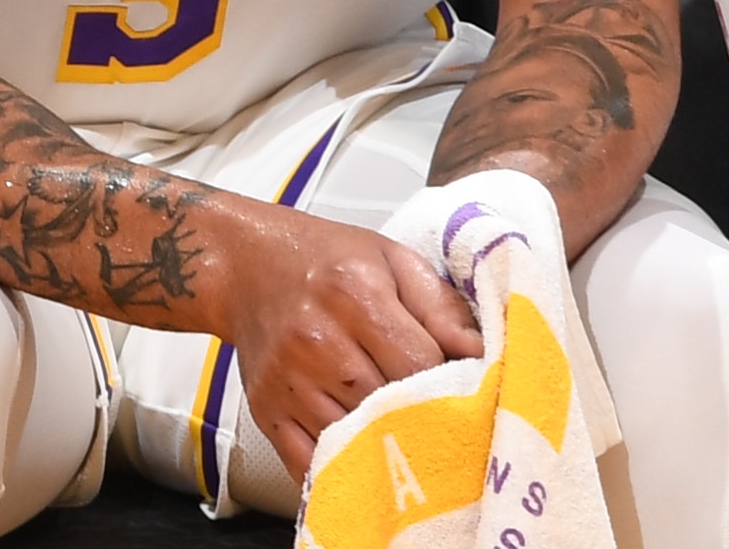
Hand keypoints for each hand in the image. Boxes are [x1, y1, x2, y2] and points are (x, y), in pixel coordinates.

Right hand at [214, 201, 479, 480]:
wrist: (244, 263)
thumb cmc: (327, 260)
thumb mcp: (391, 260)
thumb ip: (441, 305)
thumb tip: (484, 353)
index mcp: (353, 294)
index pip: (423, 363)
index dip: (451, 378)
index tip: (463, 384)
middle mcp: (316, 339)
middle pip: (392, 406)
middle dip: (423, 415)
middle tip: (440, 415)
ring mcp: (287, 380)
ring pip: (357, 440)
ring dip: (387, 444)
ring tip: (405, 432)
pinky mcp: (267, 410)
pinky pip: (312, 464)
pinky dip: (345, 468)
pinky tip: (365, 456)